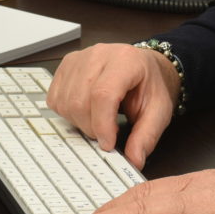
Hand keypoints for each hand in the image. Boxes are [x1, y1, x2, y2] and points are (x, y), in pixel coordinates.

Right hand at [47, 43, 179, 168]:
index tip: (108, 143)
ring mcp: (79, 59)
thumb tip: (134, 159)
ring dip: (80, 122)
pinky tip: (86, 109)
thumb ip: (147, 135)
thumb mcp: (158, 110)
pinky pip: (55, 99)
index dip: (102, 125)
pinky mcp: (66, 66)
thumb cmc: (149, 85)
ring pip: (65, 103)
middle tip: (109, 131)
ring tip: (100, 118)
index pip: (103, 94)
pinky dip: (68, 113)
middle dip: (92, 127)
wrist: (144, 68)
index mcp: (126, 60)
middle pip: (80, 101)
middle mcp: (99, 54)